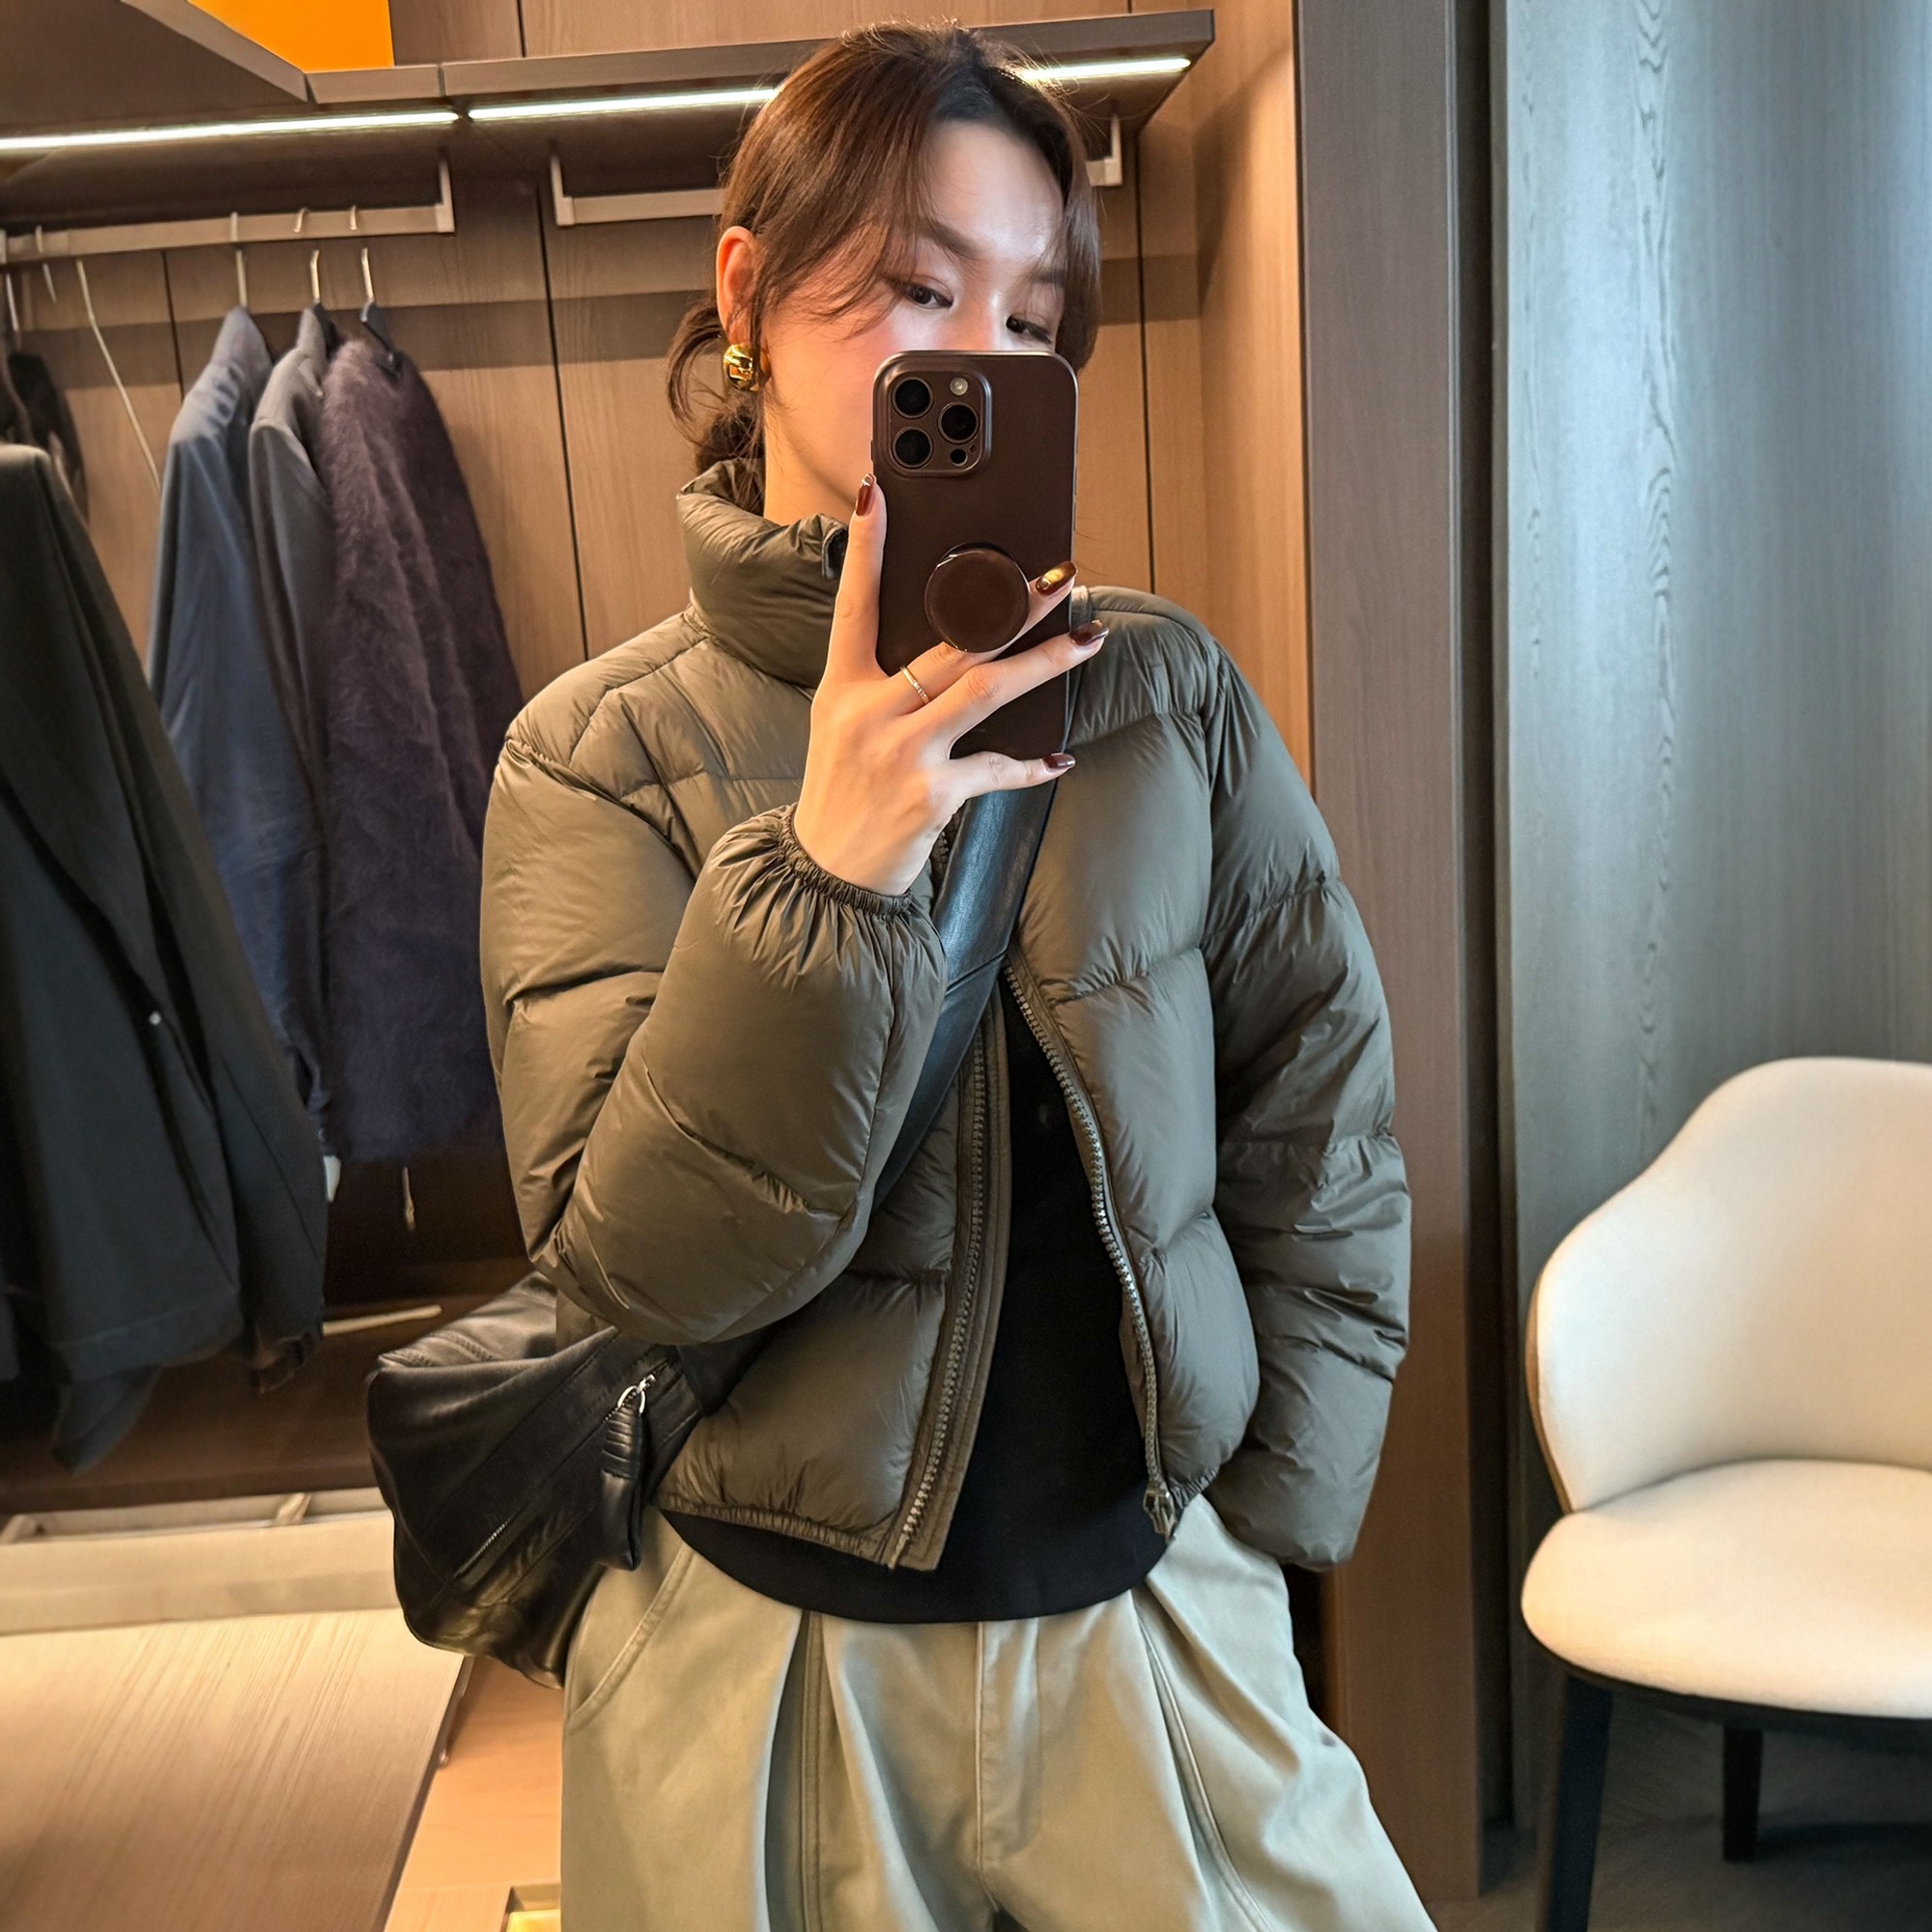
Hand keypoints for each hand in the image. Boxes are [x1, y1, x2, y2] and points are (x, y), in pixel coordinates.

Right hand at [792, 474, 1105, 896]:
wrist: (828, 875)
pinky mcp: (931, 795)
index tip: (876, 495)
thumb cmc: (842, 796)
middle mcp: (870, 713)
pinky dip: (1032, 766)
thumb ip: (883, 687)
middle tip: (1060, 574)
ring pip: (986, 690)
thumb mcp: (842, 729)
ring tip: (1091, 638)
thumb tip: (951, 647)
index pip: (852, 605)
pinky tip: (1060, 759)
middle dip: (1013, 605)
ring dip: (1047, 662)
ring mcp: (902, 753)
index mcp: (843, 689)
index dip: (864, 549)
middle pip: (952, 643)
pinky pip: (997, 768)